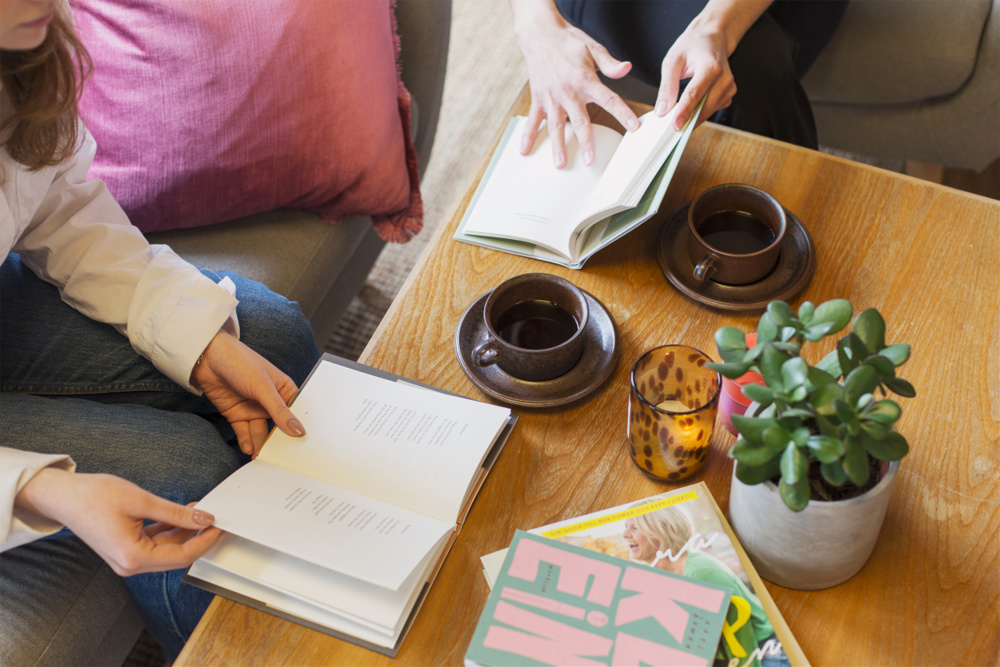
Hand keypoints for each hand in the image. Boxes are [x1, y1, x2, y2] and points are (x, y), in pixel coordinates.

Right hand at [15, 469, 222, 575]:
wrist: (62, 496)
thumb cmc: (93, 496)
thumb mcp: (142, 501)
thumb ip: (176, 513)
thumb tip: (204, 518)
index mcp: (133, 558)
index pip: (182, 556)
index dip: (206, 541)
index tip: (221, 526)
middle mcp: (130, 565)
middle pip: (177, 556)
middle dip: (199, 537)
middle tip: (217, 518)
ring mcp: (127, 559)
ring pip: (168, 549)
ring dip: (186, 531)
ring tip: (201, 511)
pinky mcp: (126, 550)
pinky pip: (156, 543)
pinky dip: (171, 530)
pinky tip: (183, 514)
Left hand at [191, 331, 303, 457]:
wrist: (207, 357)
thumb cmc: (240, 361)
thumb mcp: (263, 387)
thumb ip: (279, 411)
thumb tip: (299, 431)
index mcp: (284, 390)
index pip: (296, 414)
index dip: (300, 429)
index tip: (303, 447)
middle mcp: (270, 401)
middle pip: (279, 427)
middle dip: (280, 442)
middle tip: (282, 459)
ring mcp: (254, 409)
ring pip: (261, 432)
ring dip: (262, 445)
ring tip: (263, 457)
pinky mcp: (237, 415)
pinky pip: (244, 432)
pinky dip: (247, 442)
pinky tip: (249, 449)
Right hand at [511, 0, 638, 167]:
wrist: (540, 33)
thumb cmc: (568, 41)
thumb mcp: (594, 48)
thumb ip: (610, 64)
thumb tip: (627, 69)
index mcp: (585, 80)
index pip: (608, 99)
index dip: (623, 113)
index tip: (634, 128)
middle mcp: (568, 91)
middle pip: (579, 121)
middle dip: (586, 142)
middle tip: (590, 161)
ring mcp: (551, 97)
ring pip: (555, 126)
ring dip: (557, 146)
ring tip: (560, 164)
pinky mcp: (538, 98)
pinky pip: (533, 120)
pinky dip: (528, 135)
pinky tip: (525, 150)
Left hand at [654, 0, 772, 128]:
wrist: (712, 38)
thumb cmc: (692, 46)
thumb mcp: (673, 60)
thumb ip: (667, 86)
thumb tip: (662, 111)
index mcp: (710, 66)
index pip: (695, 95)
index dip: (684, 113)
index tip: (674, 127)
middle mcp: (724, 78)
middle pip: (704, 107)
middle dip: (687, 120)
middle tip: (669, 131)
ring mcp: (729, 87)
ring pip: (708, 112)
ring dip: (692, 119)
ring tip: (676, 120)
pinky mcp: (728, 95)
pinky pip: (712, 110)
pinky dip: (699, 114)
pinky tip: (689, 111)